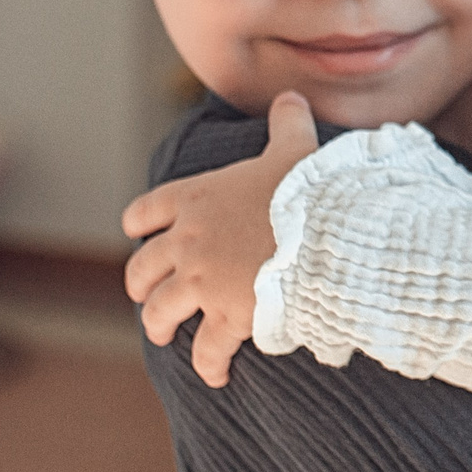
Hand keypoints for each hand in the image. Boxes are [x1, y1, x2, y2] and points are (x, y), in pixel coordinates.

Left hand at [121, 91, 319, 387]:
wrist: (330, 236)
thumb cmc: (312, 190)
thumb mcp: (297, 149)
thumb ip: (287, 123)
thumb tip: (291, 96)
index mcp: (194, 199)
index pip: (144, 213)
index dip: (141, 226)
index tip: (143, 234)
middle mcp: (187, 242)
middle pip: (141, 268)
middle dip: (142, 284)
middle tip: (149, 295)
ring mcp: (201, 283)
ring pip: (159, 312)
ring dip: (160, 325)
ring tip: (165, 335)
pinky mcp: (226, 318)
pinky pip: (207, 350)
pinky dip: (208, 365)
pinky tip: (215, 375)